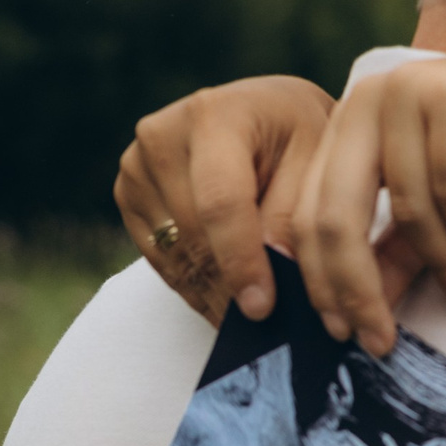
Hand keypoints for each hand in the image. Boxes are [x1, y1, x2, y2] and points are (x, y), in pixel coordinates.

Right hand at [115, 76, 335, 323]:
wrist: (265, 114)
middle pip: (194, 236)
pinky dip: (196, 289)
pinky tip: (226, 305)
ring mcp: (137, 167)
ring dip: (214, 297)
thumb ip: (293, 215)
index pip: (220, 203)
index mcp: (214, 115)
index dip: (240, 261)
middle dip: (232, 289)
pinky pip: (161, 260)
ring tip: (252, 326)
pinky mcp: (129, 196)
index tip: (261, 309)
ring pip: (175, 256)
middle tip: (269, 331)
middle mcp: (162, 136)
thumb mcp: (316, 163)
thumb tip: (274, 273)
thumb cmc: (299, 136)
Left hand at [295, 42, 445, 351]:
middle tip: (379, 341)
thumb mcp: (442, 213)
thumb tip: (361, 311)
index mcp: (349, 124)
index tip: (346, 333)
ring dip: (442, 264)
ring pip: (406, 207)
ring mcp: (411, 92)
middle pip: (336, 213)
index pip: (309, 212)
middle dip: (357, 288)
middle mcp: (369, 100)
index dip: (322, 281)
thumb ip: (398, 252)